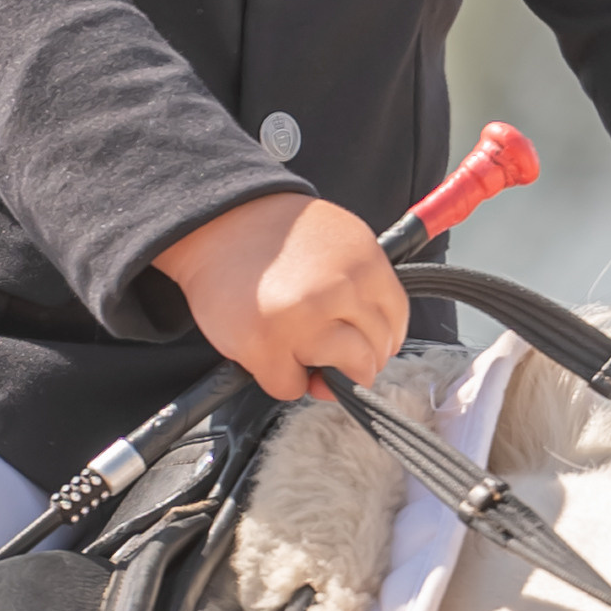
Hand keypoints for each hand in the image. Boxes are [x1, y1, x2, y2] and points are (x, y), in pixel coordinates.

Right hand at [155, 194, 409, 401]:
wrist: (215, 223)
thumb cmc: (271, 235)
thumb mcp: (340, 240)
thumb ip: (362, 285)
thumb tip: (377, 342)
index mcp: (365, 262)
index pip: (396, 320)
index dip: (379, 339)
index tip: (362, 343)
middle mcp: (340, 290)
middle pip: (373, 352)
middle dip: (352, 360)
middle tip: (324, 348)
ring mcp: (304, 320)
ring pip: (345, 373)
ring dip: (324, 372)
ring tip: (297, 347)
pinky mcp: (266, 345)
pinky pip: (291, 388)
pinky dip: (281, 379)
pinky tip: (267, 350)